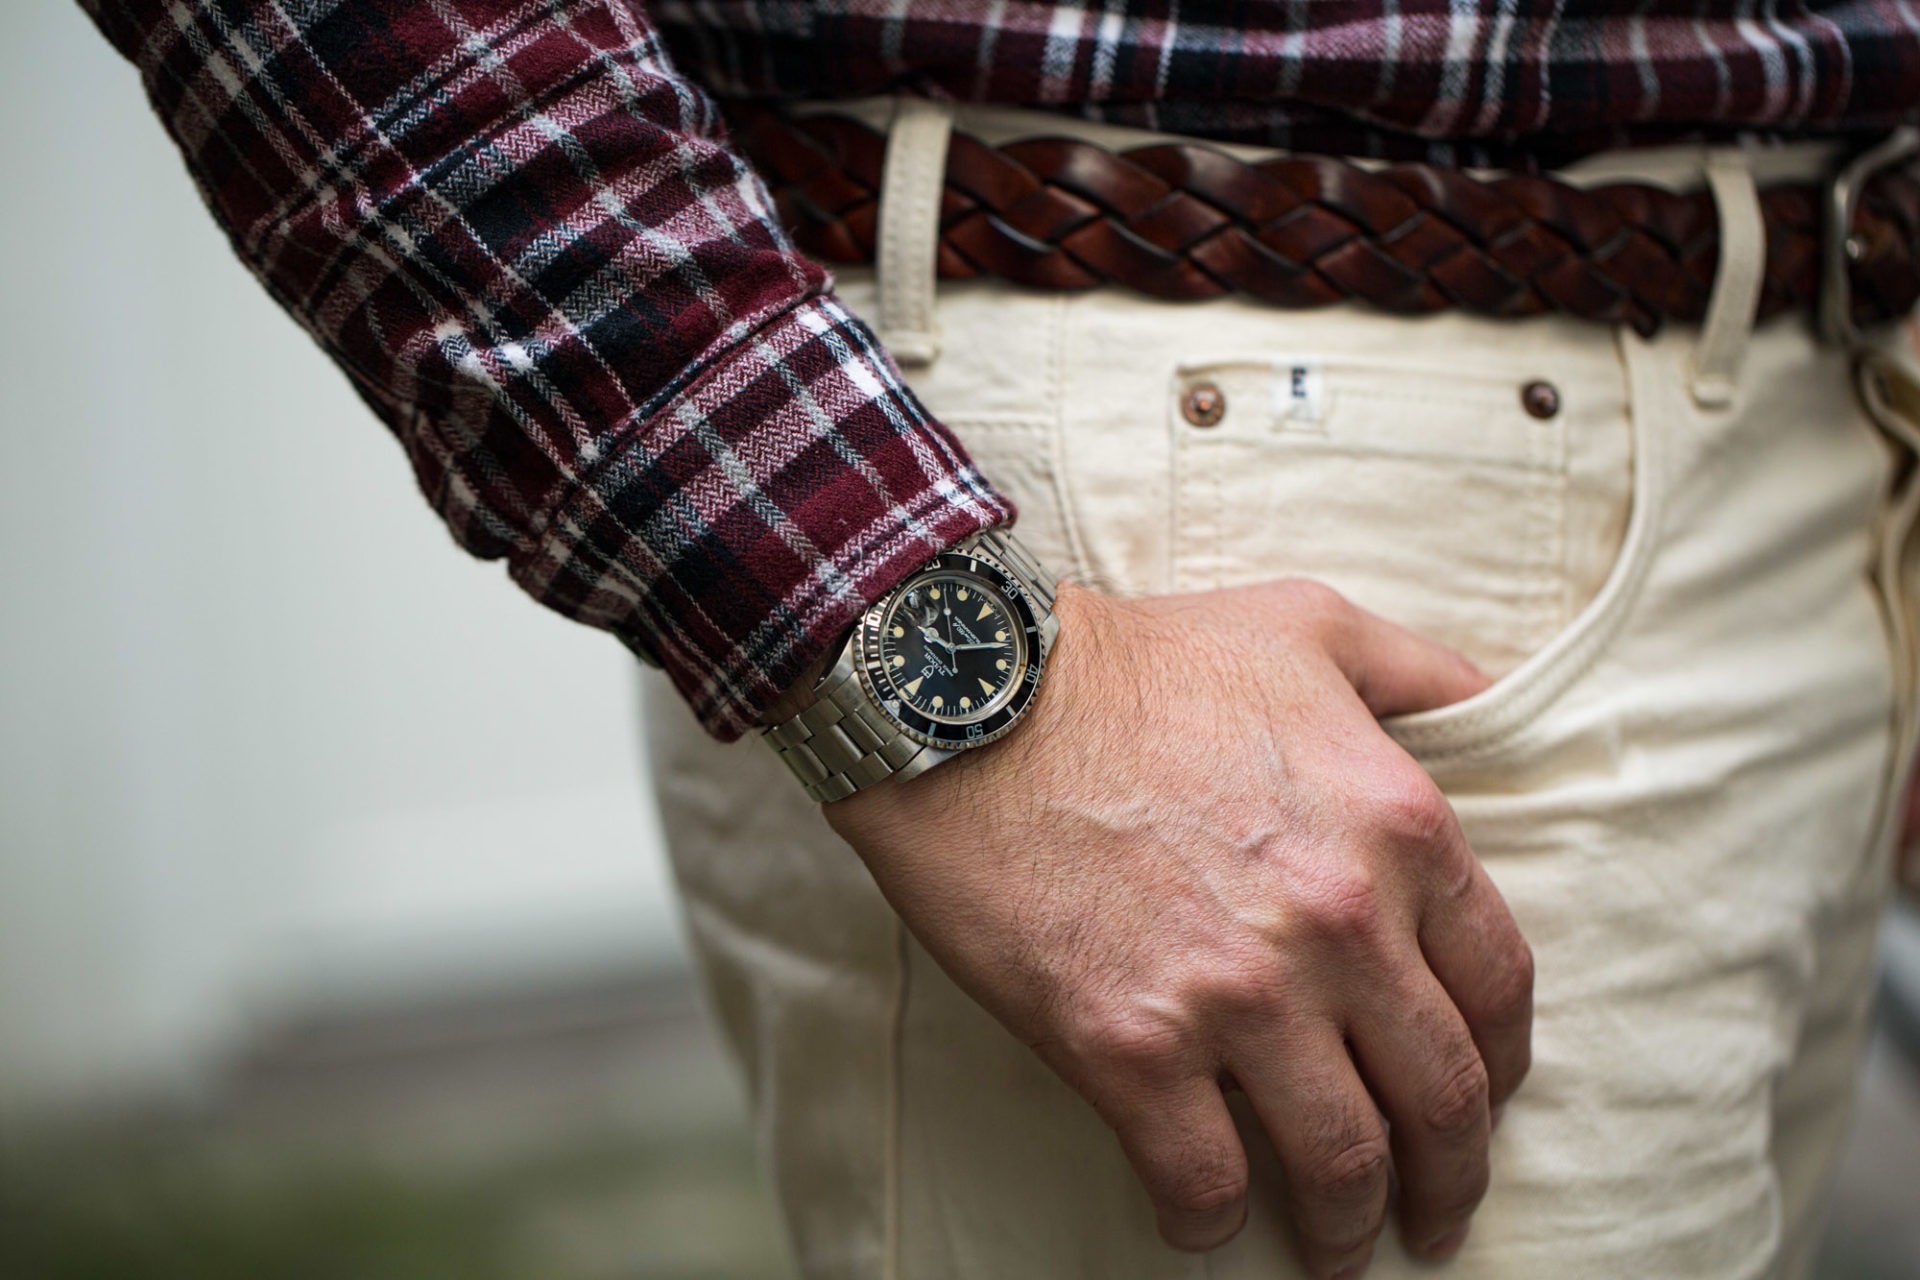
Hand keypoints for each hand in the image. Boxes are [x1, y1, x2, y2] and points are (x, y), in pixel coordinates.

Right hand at [826, 580, 1533, 1275]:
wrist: (972, 700)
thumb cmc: (1133, 661)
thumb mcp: (1304, 624)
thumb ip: (1419, 670)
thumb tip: (1491, 705)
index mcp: (1397, 829)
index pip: (1500, 987)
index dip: (1506, 1063)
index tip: (1488, 1096)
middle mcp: (1339, 924)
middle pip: (1442, 1095)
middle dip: (1452, 1176)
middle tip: (1436, 1215)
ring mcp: (1237, 994)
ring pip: (1340, 1161)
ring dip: (1349, 1226)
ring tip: (1338, 1253)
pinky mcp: (1130, 1047)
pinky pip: (1201, 1178)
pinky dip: (1211, 1221)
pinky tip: (1206, 1223)